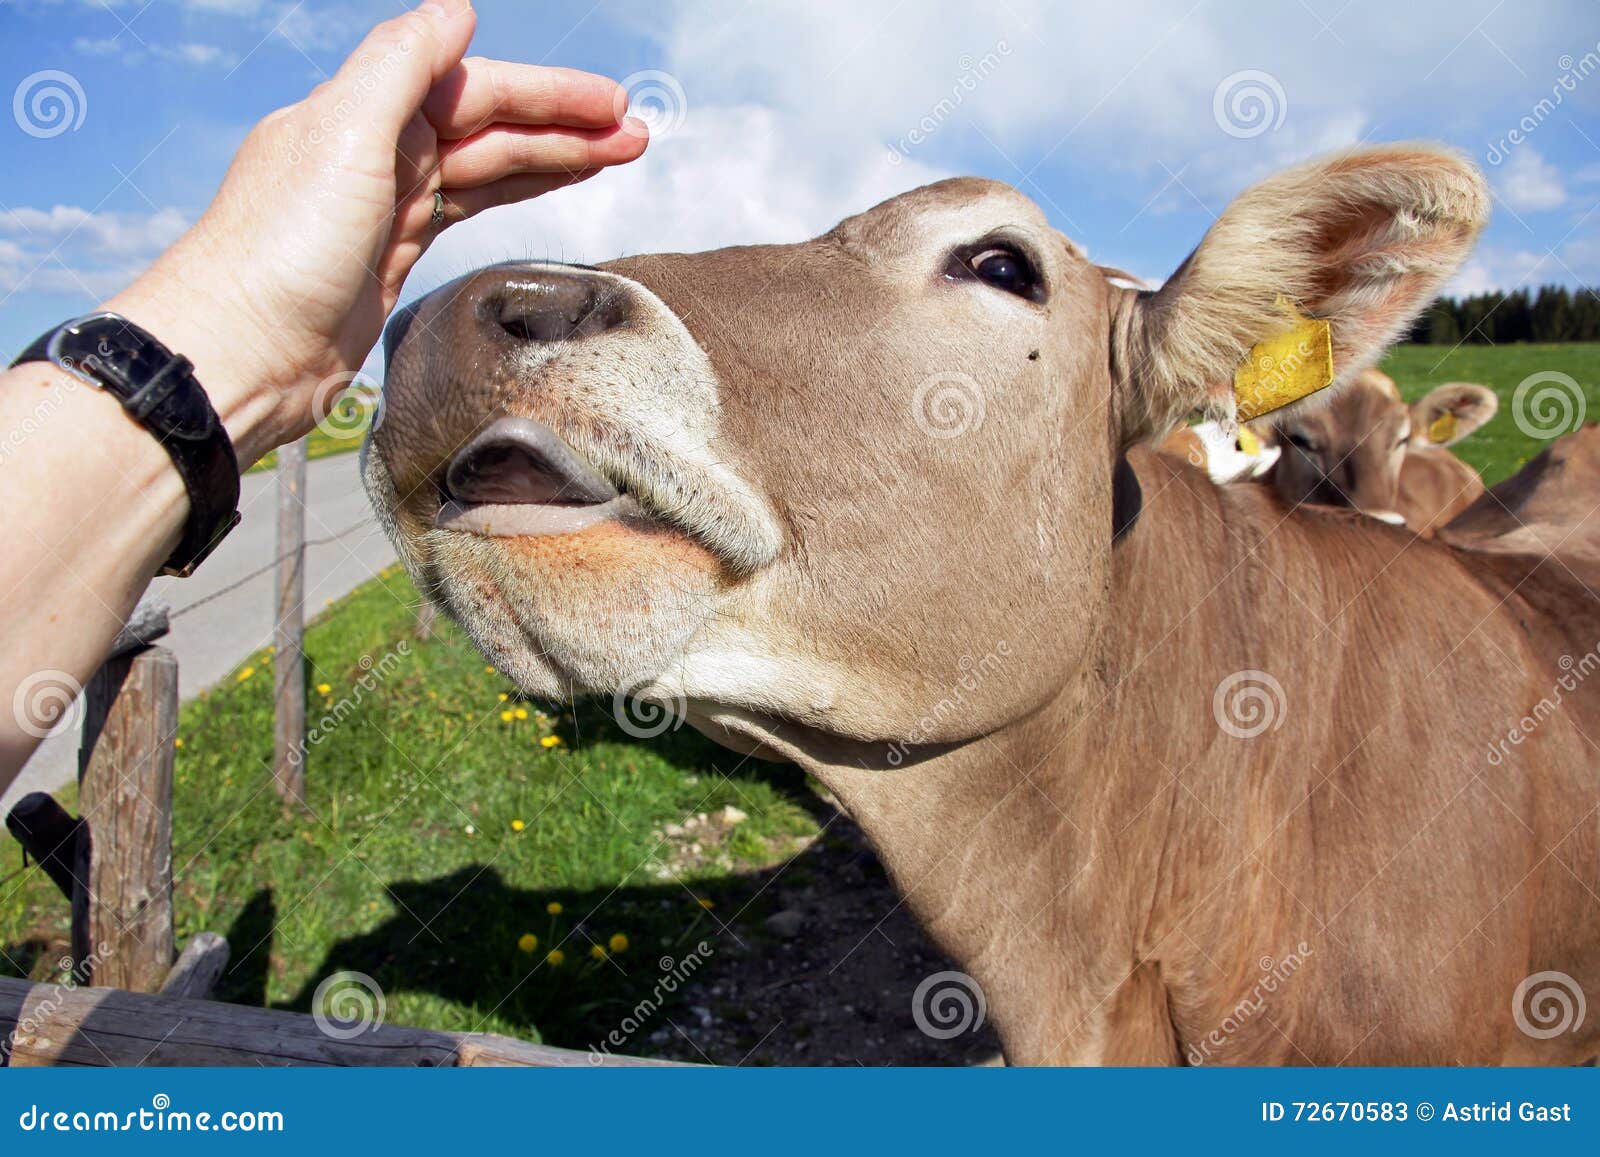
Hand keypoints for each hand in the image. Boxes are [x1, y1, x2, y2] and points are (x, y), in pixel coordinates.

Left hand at [105, 0, 646, 465]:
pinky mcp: (392, 255)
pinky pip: (469, 207)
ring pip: (488, 167)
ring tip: (616, 157)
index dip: (548, 94)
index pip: (476, 87)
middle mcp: (377, 149)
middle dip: (565, 126)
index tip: (611, 104)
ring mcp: (386, 203)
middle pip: (490, 125)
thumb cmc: (281, 248)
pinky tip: (546, 184)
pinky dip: (514, 192)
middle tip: (634, 136)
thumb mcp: (342, 133)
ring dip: (553, 158)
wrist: (242, 350)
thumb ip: (400, 63)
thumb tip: (456, 10)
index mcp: (365, 111)